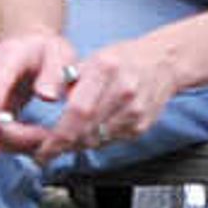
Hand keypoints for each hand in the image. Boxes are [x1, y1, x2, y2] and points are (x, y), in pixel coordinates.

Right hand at [0, 30, 78, 161]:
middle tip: (21, 148)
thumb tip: (48, 96)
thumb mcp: (59, 54)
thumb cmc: (47, 50)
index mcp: (8, 58)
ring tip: (38, 144)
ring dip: (3, 141)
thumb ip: (55, 73)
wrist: (32, 45)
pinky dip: (6, 141)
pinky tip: (29, 144)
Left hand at [34, 35, 184, 161]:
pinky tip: (88, 133)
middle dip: (63, 144)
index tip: (44, 147)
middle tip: (48, 150)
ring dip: (77, 144)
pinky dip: (95, 141)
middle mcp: (124, 90)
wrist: (163, 62)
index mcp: (106, 68)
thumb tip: (45, 99)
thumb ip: (67, 80)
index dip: (59, 135)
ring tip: (66, 140)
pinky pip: (110, 141)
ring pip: (97, 140)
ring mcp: (136, 110)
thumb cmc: (123, 60)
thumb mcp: (92, 58)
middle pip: (87, 130)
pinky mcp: (142, 125)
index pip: (78, 111)